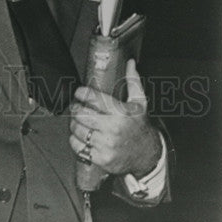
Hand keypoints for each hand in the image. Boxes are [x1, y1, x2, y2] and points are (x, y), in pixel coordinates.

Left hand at [69, 59, 161, 177]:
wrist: (147, 155)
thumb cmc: (140, 126)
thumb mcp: (140, 102)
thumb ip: (133, 81)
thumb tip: (131, 63)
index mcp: (120, 112)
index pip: (92, 98)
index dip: (81, 92)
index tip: (79, 92)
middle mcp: (112, 128)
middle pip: (81, 114)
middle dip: (75, 108)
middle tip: (76, 106)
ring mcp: (106, 145)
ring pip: (77, 130)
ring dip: (74, 124)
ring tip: (78, 121)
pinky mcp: (101, 158)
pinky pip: (79, 147)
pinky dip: (75, 140)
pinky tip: (81, 136)